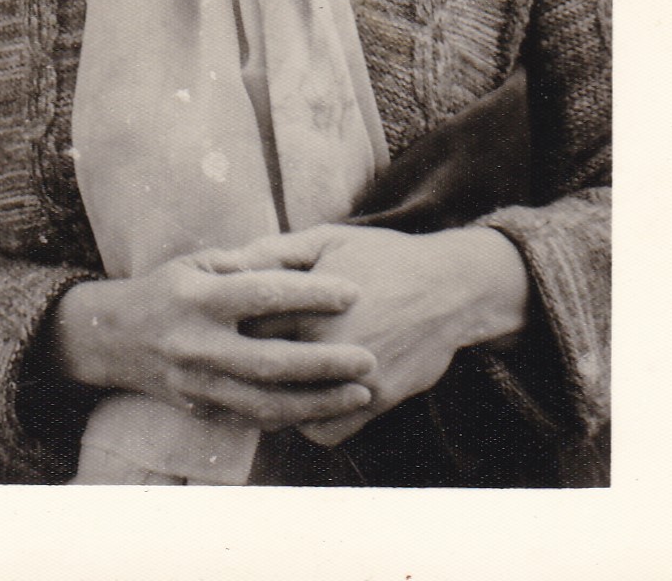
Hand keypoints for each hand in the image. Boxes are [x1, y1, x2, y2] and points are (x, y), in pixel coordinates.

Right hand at [50, 246, 375, 432]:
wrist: (115, 338)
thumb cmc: (170, 289)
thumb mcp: (201, 262)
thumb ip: (250, 262)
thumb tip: (303, 258)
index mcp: (197, 299)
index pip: (261, 294)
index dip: (309, 293)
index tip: (353, 291)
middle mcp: (196, 345)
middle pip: (270, 361)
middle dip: (324, 363)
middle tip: (369, 358)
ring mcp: (198, 384)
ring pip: (266, 403)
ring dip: (318, 401)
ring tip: (361, 392)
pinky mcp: (202, 410)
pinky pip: (254, 419)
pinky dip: (294, 417)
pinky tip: (328, 409)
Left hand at [217, 223, 529, 446]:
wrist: (449, 286)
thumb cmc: (384, 258)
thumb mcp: (329, 239)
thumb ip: (276, 250)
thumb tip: (228, 261)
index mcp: (307, 305)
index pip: (246, 327)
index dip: (230, 327)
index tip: (223, 325)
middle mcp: (326, 347)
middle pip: (261, 371)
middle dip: (243, 366)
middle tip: (235, 357)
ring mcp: (351, 380)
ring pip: (289, 409)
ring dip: (272, 399)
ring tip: (265, 383)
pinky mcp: (375, 402)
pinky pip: (326, 431)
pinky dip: (310, 423)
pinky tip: (303, 401)